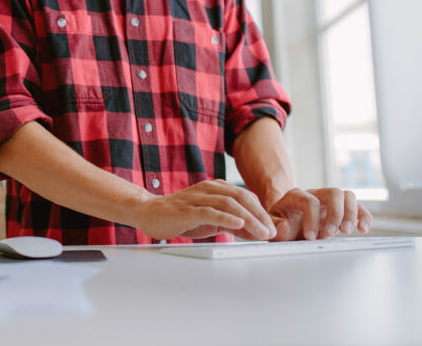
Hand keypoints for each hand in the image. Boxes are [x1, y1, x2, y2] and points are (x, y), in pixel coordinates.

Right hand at [134, 179, 276, 240]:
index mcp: (215, 188)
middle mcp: (208, 189)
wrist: (149, 213)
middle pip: (240, 197)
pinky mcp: (186, 209)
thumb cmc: (180, 216)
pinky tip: (238, 224)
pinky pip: (209, 211)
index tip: (272, 228)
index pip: (244, 196)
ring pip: (228, 203)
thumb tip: (256, 233)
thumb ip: (232, 224)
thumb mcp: (211, 220)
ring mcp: (196, 197)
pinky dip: (226, 217)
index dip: (261, 211)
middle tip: (271, 232)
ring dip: (248, 218)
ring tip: (261, 232)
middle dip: (259, 215)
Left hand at [268, 188, 372, 240]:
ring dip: (350, 214)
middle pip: (333, 192)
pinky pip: (358, 207)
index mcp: (296, 196)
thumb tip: (284, 226)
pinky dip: (363, 216)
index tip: (310, 237)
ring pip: (347, 195)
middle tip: (330, 234)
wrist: (288, 224)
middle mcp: (315, 194)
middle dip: (335, 214)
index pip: (309, 201)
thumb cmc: (282, 224)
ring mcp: (329, 201)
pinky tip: (362, 229)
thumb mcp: (273, 226)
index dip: (312, 219)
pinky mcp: (341, 210)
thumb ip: (276, 227)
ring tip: (344, 232)